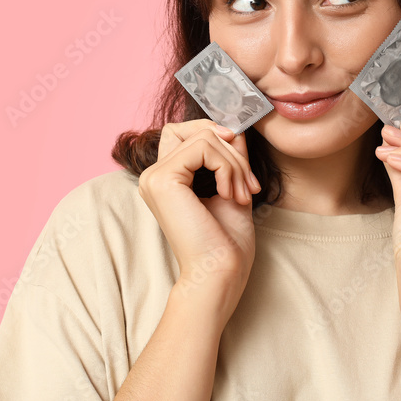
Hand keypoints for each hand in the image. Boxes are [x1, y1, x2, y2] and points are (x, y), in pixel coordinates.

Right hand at [138, 119, 260, 315]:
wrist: (219, 274)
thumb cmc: (226, 243)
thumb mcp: (232, 186)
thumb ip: (230, 156)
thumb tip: (235, 127)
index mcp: (166, 179)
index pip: (187, 132)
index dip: (217, 139)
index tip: (242, 168)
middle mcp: (153, 175)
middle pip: (195, 129)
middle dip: (231, 150)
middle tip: (247, 185)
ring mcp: (154, 176)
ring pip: (204, 137)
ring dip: (235, 163)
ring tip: (242, 194)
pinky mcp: (163, 179)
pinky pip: (203, 147)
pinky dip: (227, 167)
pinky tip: (229, 195)